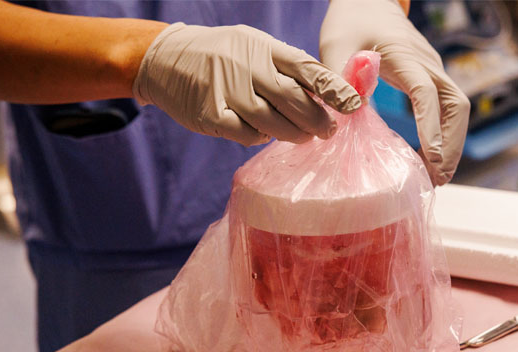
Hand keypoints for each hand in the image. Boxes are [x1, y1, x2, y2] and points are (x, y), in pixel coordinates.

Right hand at [133, 23, 361, 146]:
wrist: (165, 58)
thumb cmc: (224, 56)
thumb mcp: (255, 47)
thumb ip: (288, 67)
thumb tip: (329, 95)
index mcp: (264, 48)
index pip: (305, 68)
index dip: (332, 88)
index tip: (352, 105)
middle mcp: (247, 67)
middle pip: (293, 100)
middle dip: (318, 120)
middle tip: (329, 131)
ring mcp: (227, 91)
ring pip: (272, 123)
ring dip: (294, 134)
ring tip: (304, 136)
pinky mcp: (210, 115)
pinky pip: (246, 135)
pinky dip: (259, 137)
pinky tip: (262, 132)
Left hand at [320, 0, 469, 185]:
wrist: (368, 1)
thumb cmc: (349, 24)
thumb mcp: (334, 46)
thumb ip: (340, 78)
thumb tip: (350, 116)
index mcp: (403, 56)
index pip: (425, 91)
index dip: (430, 125)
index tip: (432, 156)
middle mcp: (427, 64)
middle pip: (456, 105)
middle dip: (451, 143)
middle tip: (436, 178)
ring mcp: (434, 70)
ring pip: (458, 108)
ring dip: (452, 143)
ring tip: (436, 177)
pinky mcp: (433, 77)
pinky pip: (449, 108)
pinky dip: (446, 134)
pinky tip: (432, 158)